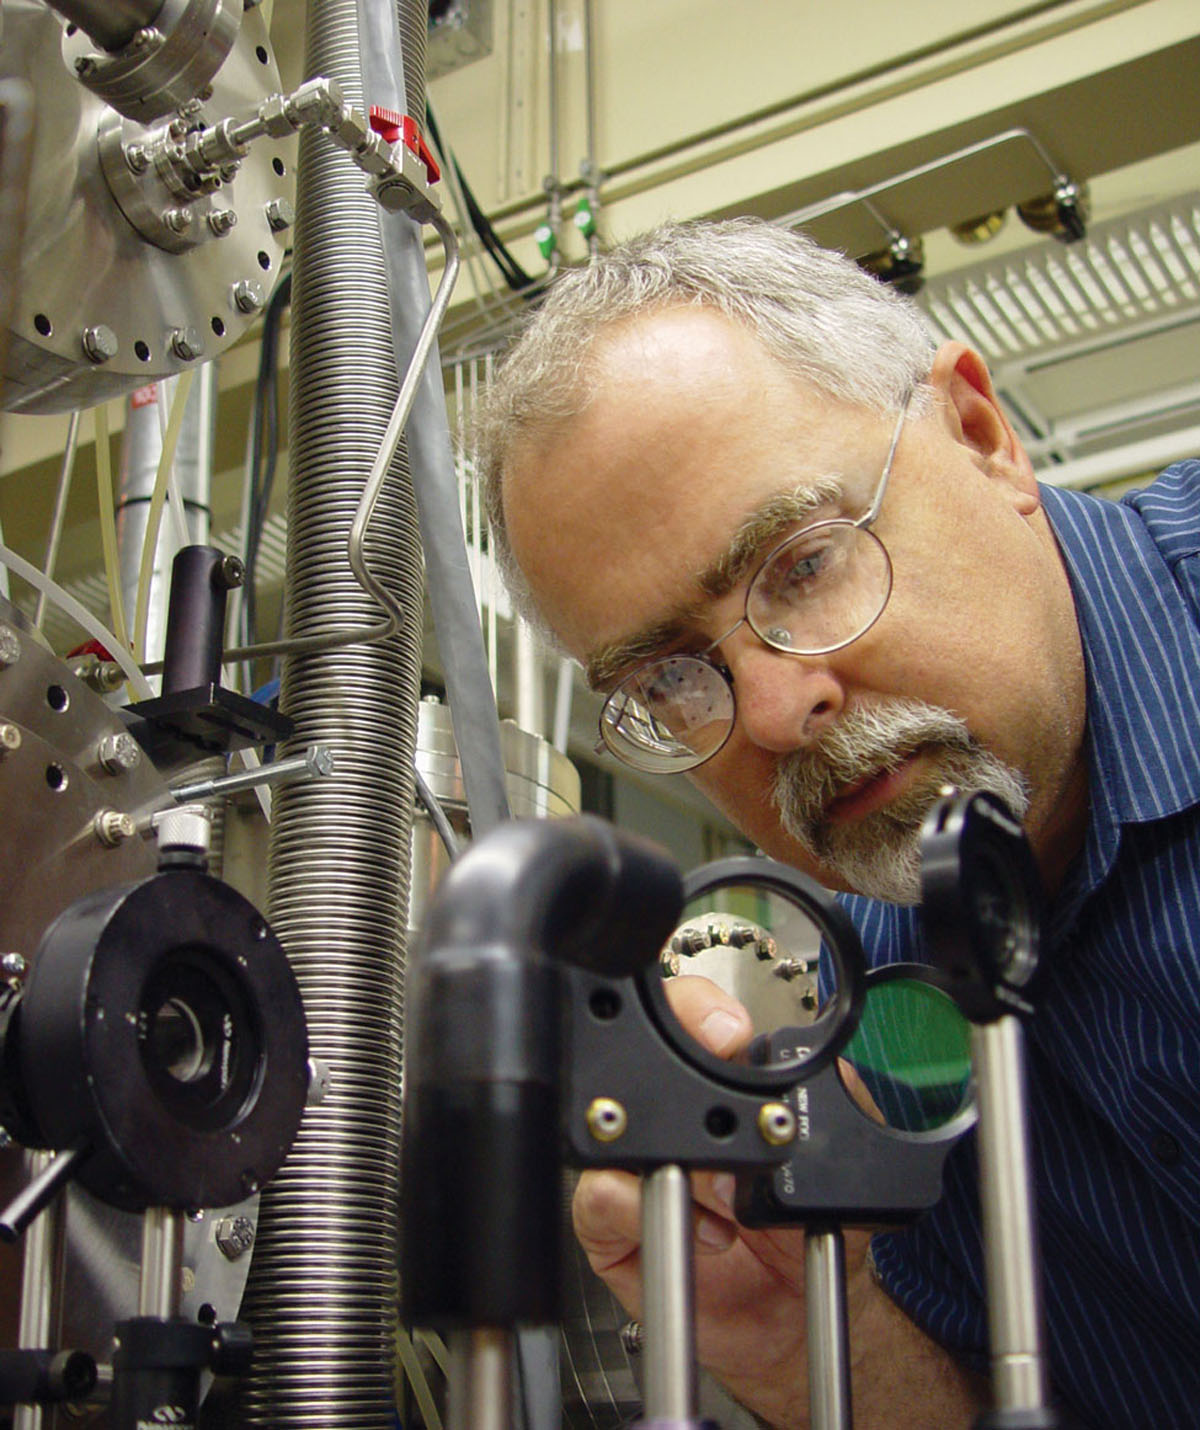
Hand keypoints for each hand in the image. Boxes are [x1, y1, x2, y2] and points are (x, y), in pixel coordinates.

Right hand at [572, 975, 986, 1428]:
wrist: (791, 1320)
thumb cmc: (805, 1237)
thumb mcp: (847, 1168)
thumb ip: (848, 1109)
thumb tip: (838, 1076)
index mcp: (720, 1086)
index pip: (689, 1019)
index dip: (698, 1011)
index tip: (729, 1030)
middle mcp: (671, 1120)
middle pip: (635, 1057)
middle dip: (667, 1064)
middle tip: (711, 1085)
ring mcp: (635, 1168)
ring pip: (610, 1123)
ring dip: (667, 1151)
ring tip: (725, 1191)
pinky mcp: (610, 1225)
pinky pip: (597, 1197)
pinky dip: (639, 1207)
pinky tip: (704, 1229)